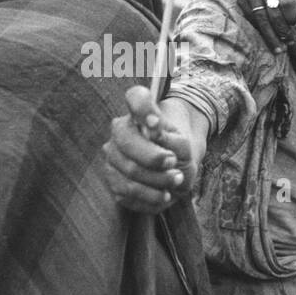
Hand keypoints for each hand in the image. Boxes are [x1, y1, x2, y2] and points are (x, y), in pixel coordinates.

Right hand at [103, 86, 197, 213]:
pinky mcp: (114, 184)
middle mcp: (118, 135)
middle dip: (154, 158)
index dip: (143, 108)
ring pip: (129, 172)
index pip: (136, 97)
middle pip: (127, 143)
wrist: (176, 171)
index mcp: (137, 115)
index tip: (157, 122)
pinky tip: (164, 194)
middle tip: (174, 162)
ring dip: (158, 180)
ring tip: (176, 180)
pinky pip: (129, 193)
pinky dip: (151, 197)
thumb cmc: (178, 152)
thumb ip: (170, 135)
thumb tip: (154, 128)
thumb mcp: (183, 143)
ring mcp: (113, 160)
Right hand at [233, 0, 295, 53]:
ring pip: (260, 19)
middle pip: (274, 14)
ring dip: (270, 36)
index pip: (288, 3)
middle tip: (289, 45)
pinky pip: (250, 17)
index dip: (293, 19)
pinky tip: (266, 36)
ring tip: (278, 49)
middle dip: (283, 32)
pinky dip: (259, 28)